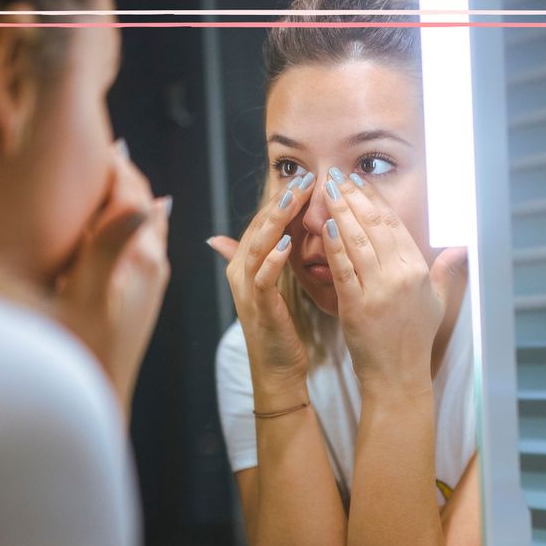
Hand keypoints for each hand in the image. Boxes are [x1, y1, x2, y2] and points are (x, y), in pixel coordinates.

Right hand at [53, 140, 171, 413]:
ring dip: (123, 193)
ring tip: (107, 165)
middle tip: (101, 138)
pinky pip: (132, 241)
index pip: (132, 190)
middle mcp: (150, 264)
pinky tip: (106, 214)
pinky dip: (118, 219)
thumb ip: (112, 242)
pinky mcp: (136, 293)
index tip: (96, 129)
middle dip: (121, 172)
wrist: (98, 400)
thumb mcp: (91, 294)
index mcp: (140, 257)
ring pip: (137, 220)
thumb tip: (151, 195)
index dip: (113, 161)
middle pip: (139, 201)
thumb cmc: (84, 354)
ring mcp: (145, 279)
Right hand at [209, 173, 314, 394]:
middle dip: (280, 200)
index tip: (306, 176)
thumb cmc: (280, 326)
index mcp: (245, 263)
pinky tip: (288, 244)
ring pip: (258, 245)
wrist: (277, 369)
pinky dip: (274, 260)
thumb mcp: (272, 286)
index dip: (282, 198)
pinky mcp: (259, 307)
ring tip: (294, 199)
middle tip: (303, 177)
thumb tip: (246, 233)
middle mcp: (240, 271)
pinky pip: (263, 279)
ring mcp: (246, 289)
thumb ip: (266, 256)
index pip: (263, 220)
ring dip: (276, 221)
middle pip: (258, 226)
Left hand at [320, 171, 467, 393]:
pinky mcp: (356, 306)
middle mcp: (401, 276)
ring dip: (341, 211)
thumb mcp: (437, 302)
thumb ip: (447, 270)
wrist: (398, 375)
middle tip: (337, 176)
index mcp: (419, 271)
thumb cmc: (415, 339)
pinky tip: (325, 224)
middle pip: (375, 226)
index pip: (394, 225)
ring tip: (328, 190)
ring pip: (357, 241)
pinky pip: (343, 268)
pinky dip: (334, 245)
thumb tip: (463, 247)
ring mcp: (378, 291)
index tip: (359, 181)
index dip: (375, 200)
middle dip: (354, 197)